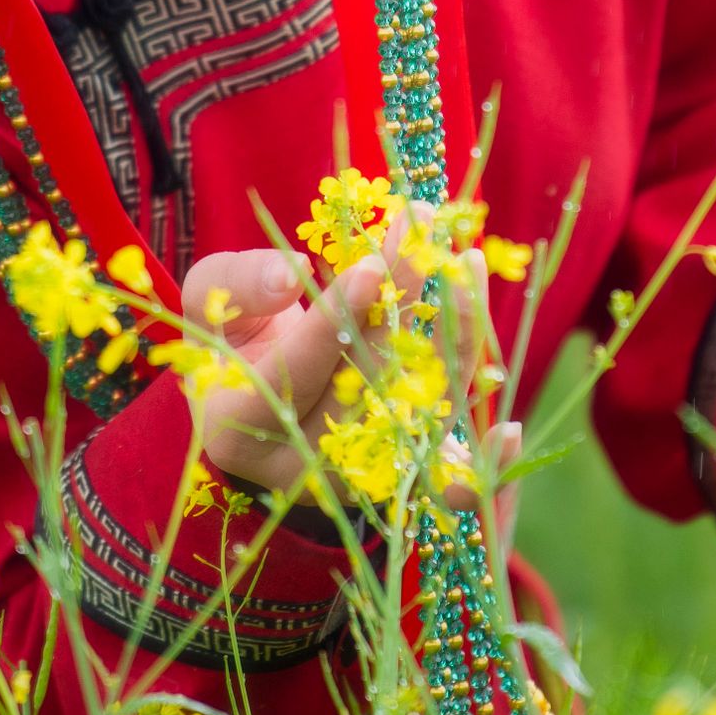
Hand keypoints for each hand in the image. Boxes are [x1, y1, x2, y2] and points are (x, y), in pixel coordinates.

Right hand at [176, 232, 507, 501]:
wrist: (253, 399)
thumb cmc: (230, 341)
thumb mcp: (210, 303)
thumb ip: (237, 285)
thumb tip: (289, 275)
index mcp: (237, 426)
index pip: (292, 374)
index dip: (333, 322)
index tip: (370, 267)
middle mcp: (297, 463)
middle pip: (362, 385)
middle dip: (399, 304)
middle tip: (422, 234)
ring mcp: (350, 478)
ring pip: (411, 412)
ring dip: (450, 338)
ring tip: (467, 263)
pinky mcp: (392, 480)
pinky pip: (439, 475)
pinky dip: (476, 459)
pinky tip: (506, 430)